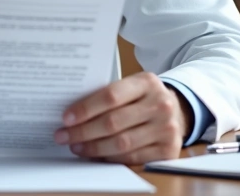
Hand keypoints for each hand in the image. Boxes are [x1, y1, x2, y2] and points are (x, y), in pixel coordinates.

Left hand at [54, 72, 192, 163]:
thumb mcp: (132, 86)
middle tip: (63, 135)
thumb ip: (109, 95)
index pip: (111, 96)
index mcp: (147, 82)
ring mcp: (167, 128)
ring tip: (76, 146)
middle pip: (113, 122)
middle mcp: (160, 104)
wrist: (176, 111)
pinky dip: (110, 158)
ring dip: (93, 147)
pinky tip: (96, 155)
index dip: (86, 108)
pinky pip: (132, 158)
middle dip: (83, 131)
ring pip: (121, 143)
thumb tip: (72, 113)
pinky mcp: (169, 149)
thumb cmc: (144, 98)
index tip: (66, 118)